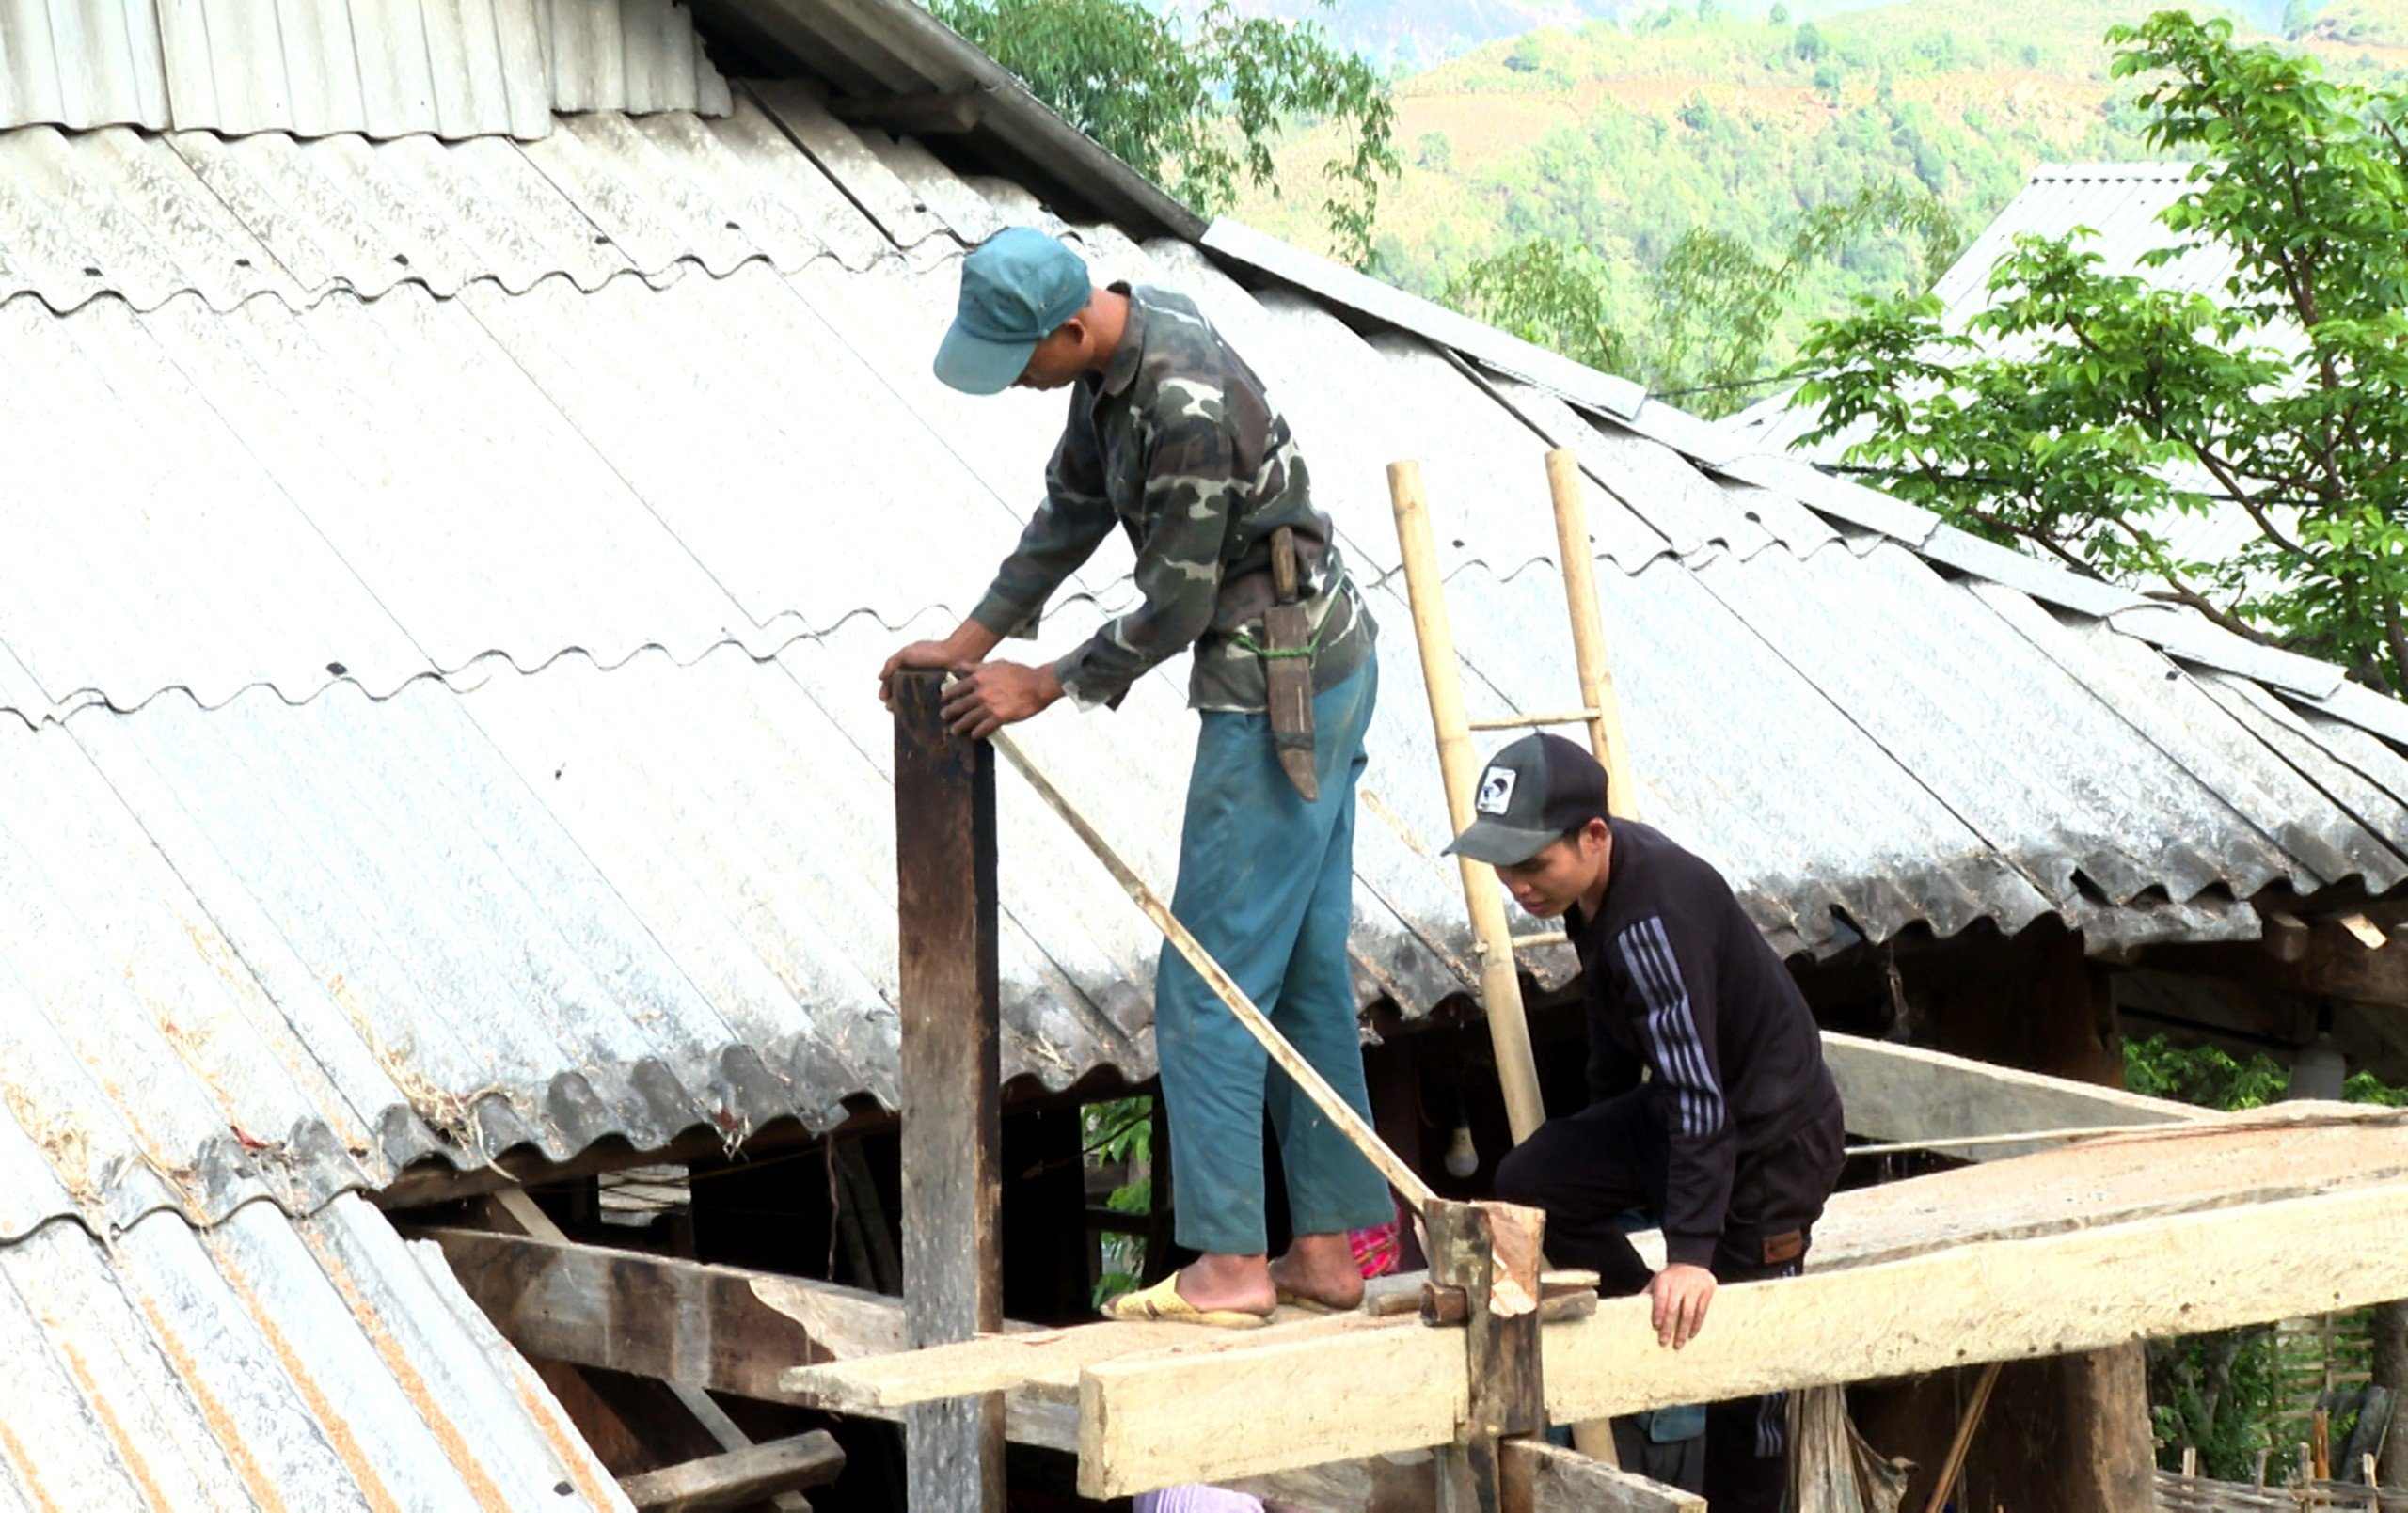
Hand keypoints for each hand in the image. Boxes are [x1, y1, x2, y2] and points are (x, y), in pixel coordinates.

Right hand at [880, 639, 964, 706]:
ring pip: (911, 701)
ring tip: (900, 713)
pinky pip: (925, 705)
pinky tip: (916, 715)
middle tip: (891, 707)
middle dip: (893, 702)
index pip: (891, 682)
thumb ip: (891, 663)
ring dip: (904, 708)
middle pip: (899, 694)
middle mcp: (915, 678)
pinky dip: (919, 710)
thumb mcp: (907, 653)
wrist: (957, 655)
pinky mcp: (936, 695)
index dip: (886, 691)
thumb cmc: (932, 651)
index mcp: (906, 668)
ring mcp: (926, 687)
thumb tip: (880, 678)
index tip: (883, 698)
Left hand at [940, 661, 1061, 737]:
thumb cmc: (1020, 672)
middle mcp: (982, 692)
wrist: (1039, 684)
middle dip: (950, 712)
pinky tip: (974, 735)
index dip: (949, 695)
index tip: (944, 699)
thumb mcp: (996, 664)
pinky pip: (984, 728)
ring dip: (959, 726)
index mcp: (980, 678)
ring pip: (969, 719)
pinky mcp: (1000, 717)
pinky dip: (977, 733)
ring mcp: (990, 706)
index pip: (958, 688)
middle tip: (944, 716)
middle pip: (960, 705)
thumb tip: (960, 665)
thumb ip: (977, 666)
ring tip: (954, 730)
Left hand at [1646, 1263, 1715, 1349]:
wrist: (1693, 1261)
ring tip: (1678, 1343)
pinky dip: (1696, 1325)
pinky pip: (1702, 1311)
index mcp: (1664, 1280)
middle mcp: (1680, 1282)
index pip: (1660, 1297)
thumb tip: (1632, 1308)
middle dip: (1668, 1326)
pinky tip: (1691, 1334)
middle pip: (1673, 1308)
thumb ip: (1648, 1293)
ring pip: (1689, 1312)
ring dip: (1683, 1330)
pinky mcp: (1707, 1290)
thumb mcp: (1657, 1280)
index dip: (1658, 1312)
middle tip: (1663, 1342)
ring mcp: (1695, 1286)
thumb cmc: (1671, 1277)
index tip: (1656, 1326)